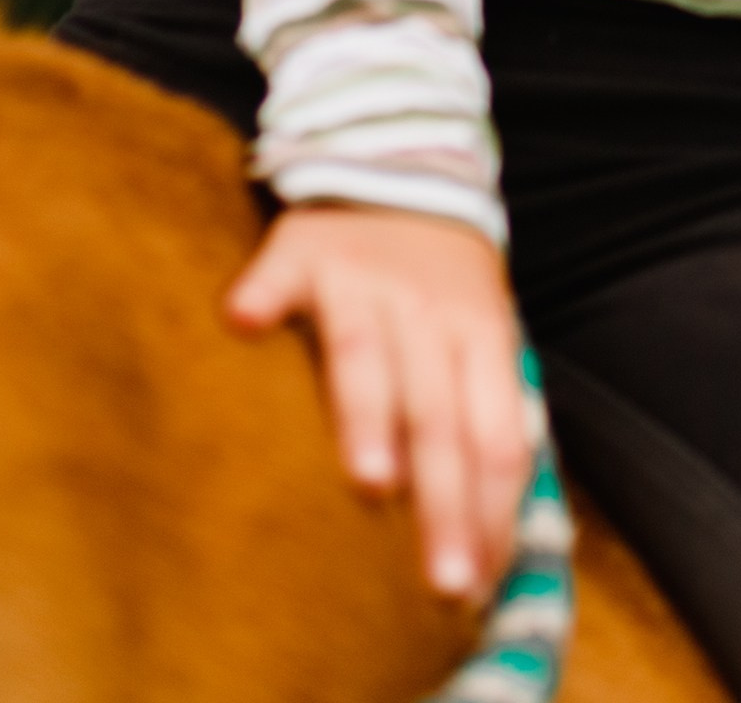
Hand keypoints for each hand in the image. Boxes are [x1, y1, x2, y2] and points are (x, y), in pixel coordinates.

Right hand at [225, 202, 530, 601]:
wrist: (402, 156)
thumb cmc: (441, 283)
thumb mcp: (480, 336)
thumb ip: (479, 417)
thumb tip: (490, 538)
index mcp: (484, 336)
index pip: (499, 435)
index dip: (494, 511)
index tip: (481, 585)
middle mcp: (431, 310)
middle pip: (441, 414)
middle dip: (444, 501)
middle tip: (442, 578)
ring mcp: (368, 276)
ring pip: (369, 348)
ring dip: (367, 412)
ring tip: (369, 478)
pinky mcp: (304, 245)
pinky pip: (280, 269)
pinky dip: (263, 294)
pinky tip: (242, 322)